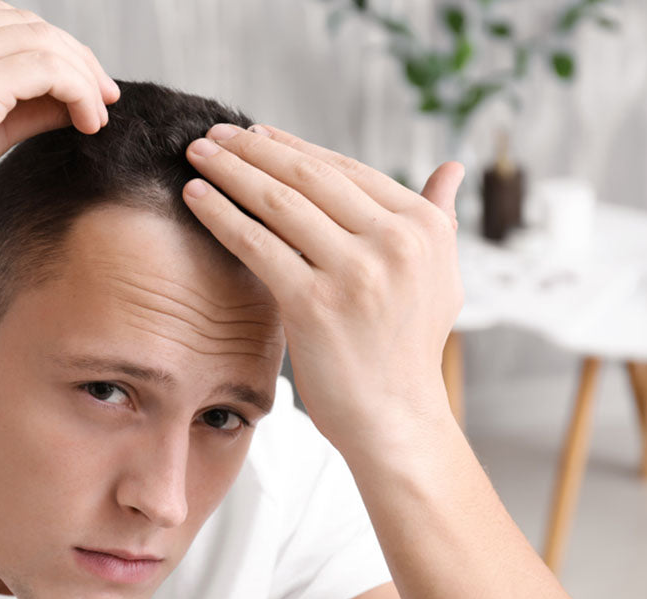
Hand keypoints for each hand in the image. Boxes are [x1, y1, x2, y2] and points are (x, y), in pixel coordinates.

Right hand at [0, 1, 118, 258]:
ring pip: (41, 42)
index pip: (0, 18)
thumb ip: (19, 97)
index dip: (50, 47)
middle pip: (23, 23)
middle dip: (74, 58)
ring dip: (82, 77)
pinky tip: (89, 123)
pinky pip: (45, 69)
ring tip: (97, 116)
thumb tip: (81, 88)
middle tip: (105, 98)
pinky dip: (78, 91)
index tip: (86, 85)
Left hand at [182, 123, 464, 451]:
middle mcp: (395, 242)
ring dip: (230, 171)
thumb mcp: (440, 276)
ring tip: (197, 153)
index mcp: (423, 227)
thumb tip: (451, 170)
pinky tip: (195, 196)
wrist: (394, 418)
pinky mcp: (315, 304)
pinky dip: (221, 214)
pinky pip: (256, 244)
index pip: (346, 170)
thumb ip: (439, 218)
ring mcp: (356, 273)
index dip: (293, 148)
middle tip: (213, 132)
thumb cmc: (407, 347)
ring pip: (279, 203)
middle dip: (254, 149)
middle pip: (308, 178)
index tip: (255, 134)